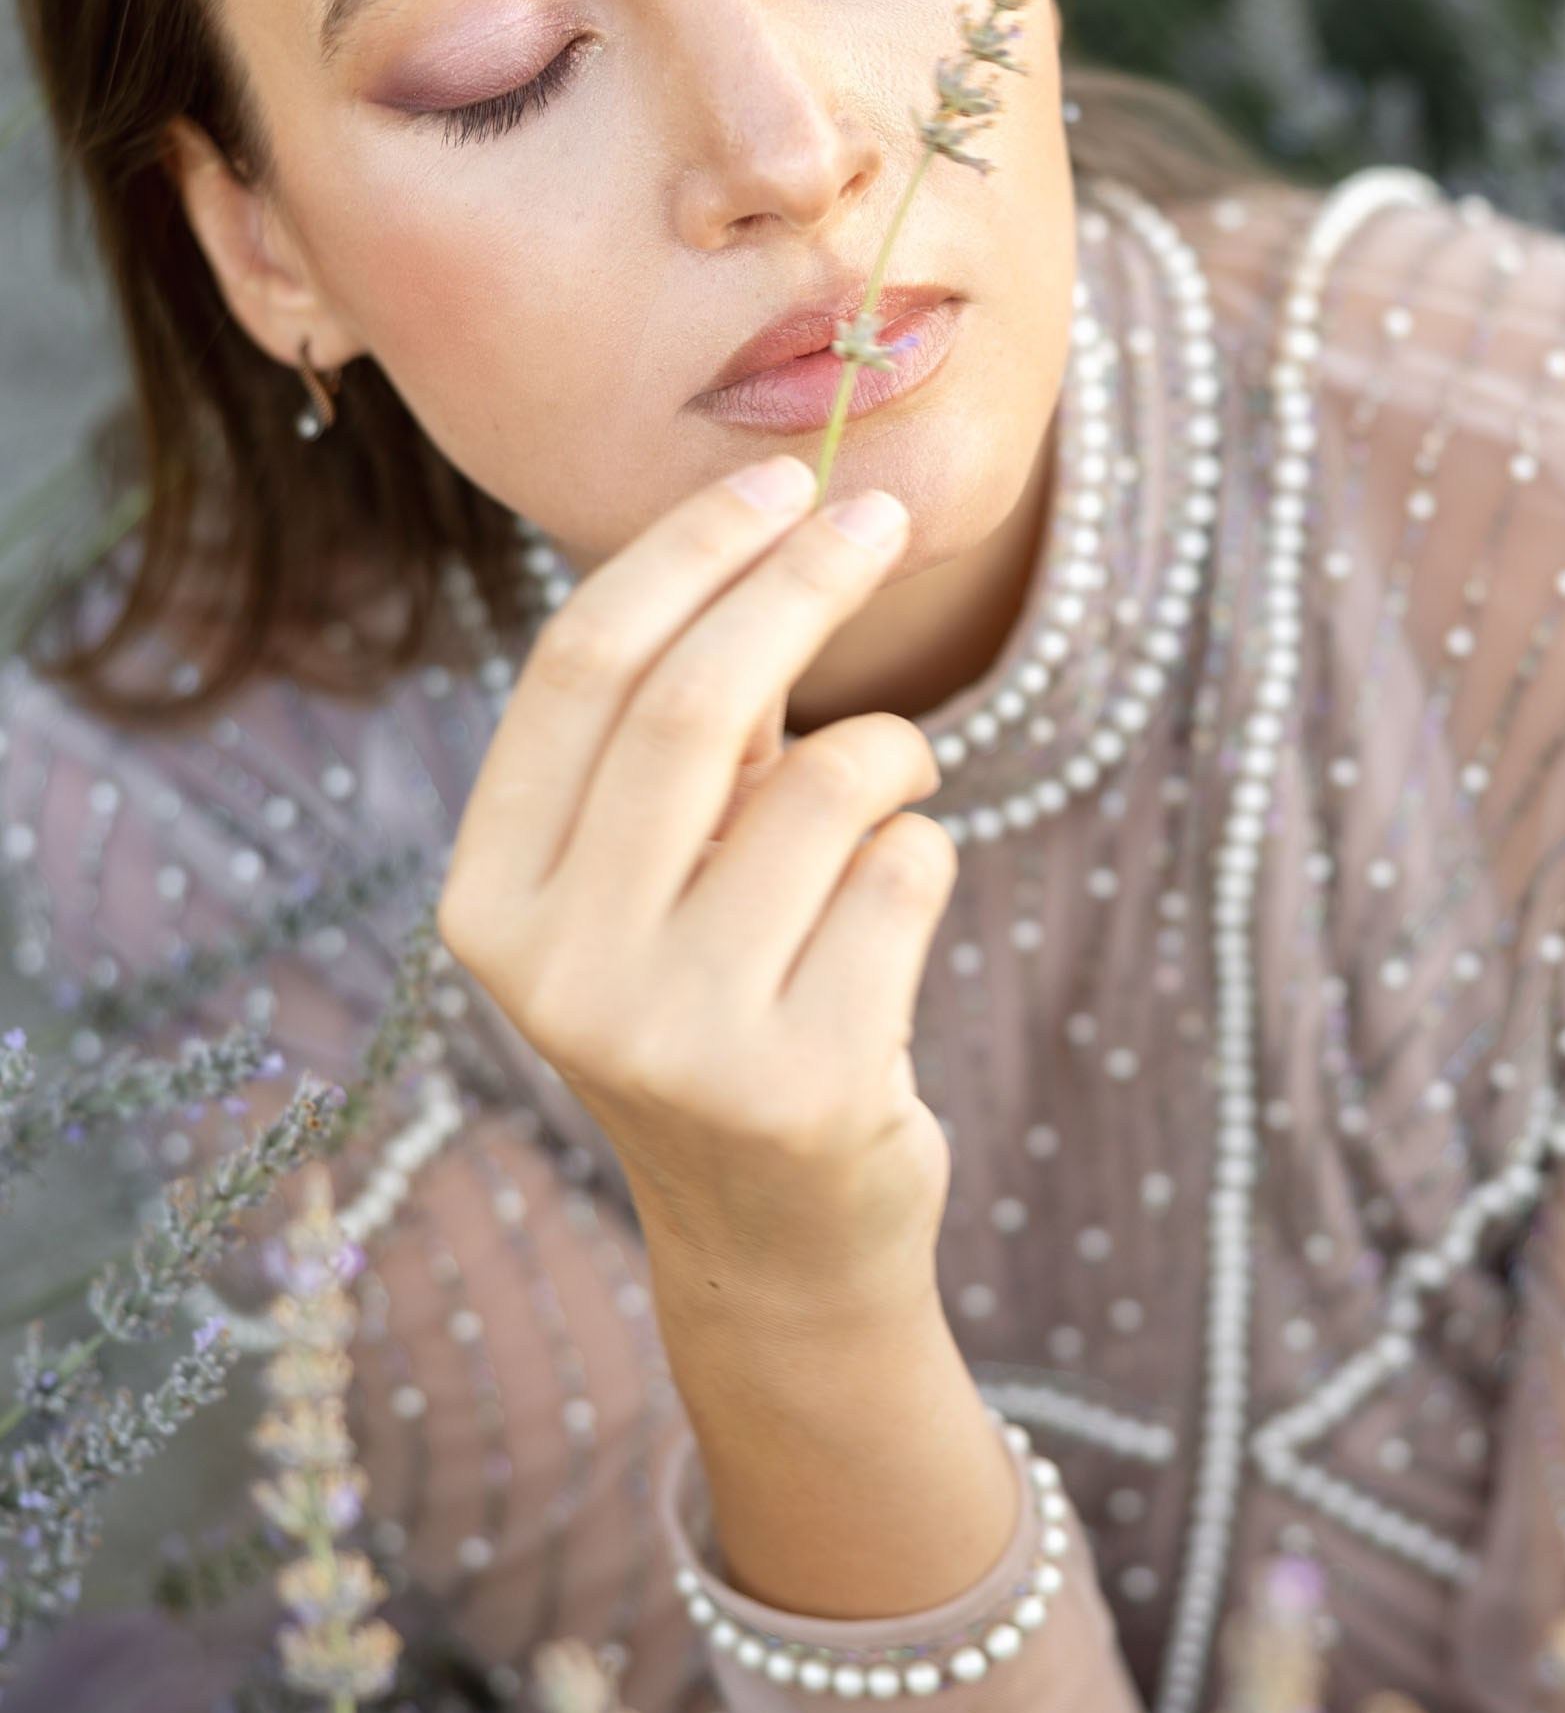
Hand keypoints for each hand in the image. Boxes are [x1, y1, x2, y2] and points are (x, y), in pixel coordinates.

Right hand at [440, 458, 951, 1327]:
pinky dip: (926, 853)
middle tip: (880, 514)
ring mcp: (678, 1038)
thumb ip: (686, 729)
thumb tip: (776, 514)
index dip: (687, 553)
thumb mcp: (660, 872)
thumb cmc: (721, 997)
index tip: (776, 478)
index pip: (579, 673)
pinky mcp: (806, 1084)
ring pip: (831, 783)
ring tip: (889, 798)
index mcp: (490, 901)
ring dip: (892, 751)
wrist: (776, 1234)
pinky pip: (910, 870)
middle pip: (694, 704)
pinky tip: (890, 929)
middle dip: (802, 580)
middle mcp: (560, 974)